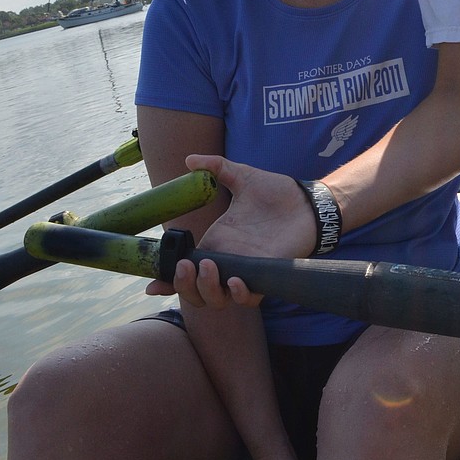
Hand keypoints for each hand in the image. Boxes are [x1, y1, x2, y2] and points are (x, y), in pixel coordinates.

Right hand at [144, 154, 317, 301]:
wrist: (307, 201)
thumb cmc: (276, 192)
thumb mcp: (242, 176)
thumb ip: (216, 168)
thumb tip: (189, 159)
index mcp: (216, 242)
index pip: (187, 270)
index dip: (168, 280)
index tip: (153, 284)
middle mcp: (227, 261)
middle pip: (195, 292)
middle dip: (184, 286)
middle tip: (186, 265)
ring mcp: (245, 271)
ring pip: (217, 300)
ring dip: (207, 289)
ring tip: (208, 267)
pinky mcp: (265, 275)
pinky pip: (248, 299)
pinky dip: (239, 294)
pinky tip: (236, 281)